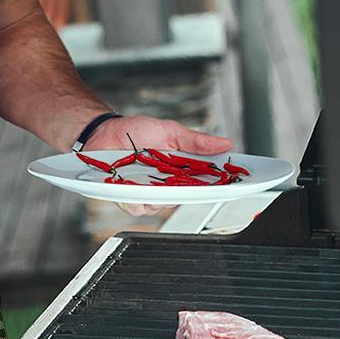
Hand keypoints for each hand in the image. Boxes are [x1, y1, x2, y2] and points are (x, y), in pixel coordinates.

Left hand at [84, 115, 233, 217]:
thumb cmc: (136, 132)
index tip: (235, 184)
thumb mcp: (170, 131)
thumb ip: (196, 142)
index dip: (221, 186)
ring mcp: (148, 193)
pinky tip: (131, 184)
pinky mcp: (128, 198)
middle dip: (189, 191)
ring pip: (162, 206)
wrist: (104, 132)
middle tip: (185, 178)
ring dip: (158, 193)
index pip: (206, 183)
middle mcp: (167, 185)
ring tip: (150, 174)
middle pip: (186, 198)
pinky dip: (136, 197)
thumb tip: (225, 143)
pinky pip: (138, 207)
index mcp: (181, 170)